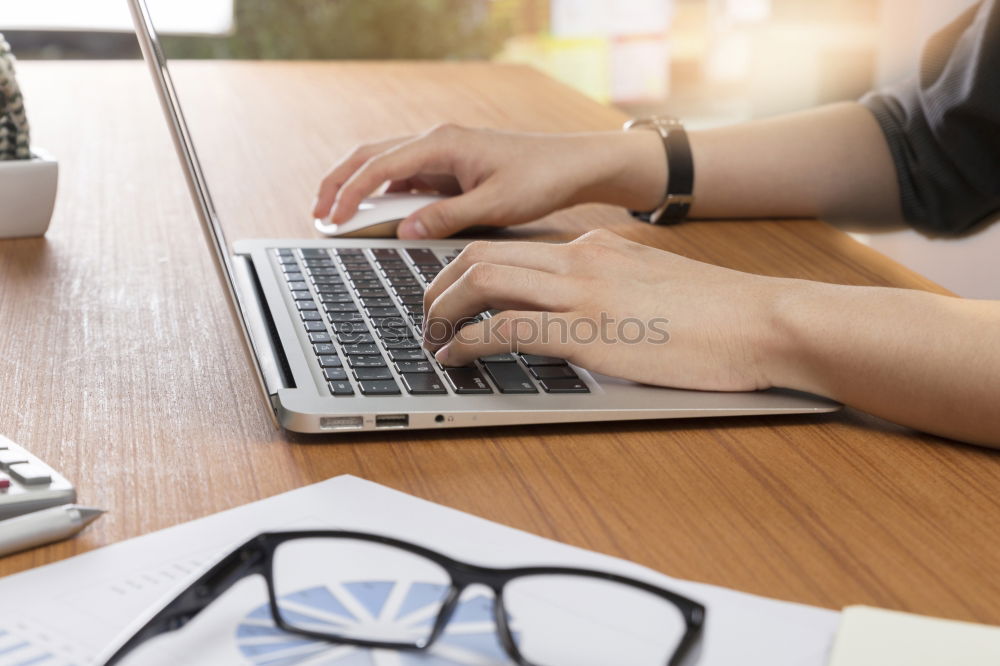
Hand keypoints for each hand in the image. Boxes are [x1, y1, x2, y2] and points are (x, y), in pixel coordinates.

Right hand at [313, 124, 665, 238]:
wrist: (572, 165)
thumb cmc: (539, 178)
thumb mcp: (494, 204)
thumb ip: (446, 217)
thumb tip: (404, 229)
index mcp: (443, 144)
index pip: (381, 165)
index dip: (350, 192)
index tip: (330, 217)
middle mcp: (438, 141)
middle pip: (372, 156)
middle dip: (340, 181)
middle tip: (318, 211)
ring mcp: (443, 152)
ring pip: (386, 163)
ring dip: (359, 185)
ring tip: (336, 212)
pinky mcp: (451, 166)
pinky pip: (408, 176)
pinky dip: (385, 192)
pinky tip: (377, 212)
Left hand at [422, 229, 787, 391]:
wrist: (763, 320)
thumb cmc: (717, 313)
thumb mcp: (650, 284)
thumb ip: (607, 286)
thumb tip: (573, 309)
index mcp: (594, 247)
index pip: (509, 246)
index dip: (464, 271)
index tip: (449, 295)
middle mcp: (580, 259)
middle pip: (481, 254)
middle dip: (438, 286)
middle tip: (427, 316)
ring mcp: (583, 292)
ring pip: (483, 280)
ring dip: (443, 310)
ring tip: (432, 338)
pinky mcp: (590, 333)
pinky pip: (508, 327)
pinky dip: (469, 342)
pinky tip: (459, 358)